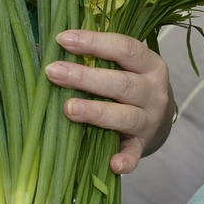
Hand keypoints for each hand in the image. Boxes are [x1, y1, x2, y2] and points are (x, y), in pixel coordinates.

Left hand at [47, 30, 172, 174]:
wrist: (158, 117)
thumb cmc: (131, 82)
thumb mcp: (123, 65)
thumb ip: (94, 55)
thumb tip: (44, 46)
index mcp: (150, 64)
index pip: (125, 48)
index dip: (94, 42)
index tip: (62, 39)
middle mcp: (154, 92)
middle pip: (122, 83)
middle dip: (86, 77)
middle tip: (53, 72)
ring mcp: (150, 120)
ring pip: (126, 116)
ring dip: (97, 112)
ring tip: (68, 109)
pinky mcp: (143, 145)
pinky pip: (134, 153)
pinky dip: (126, 160)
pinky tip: (113, 164)